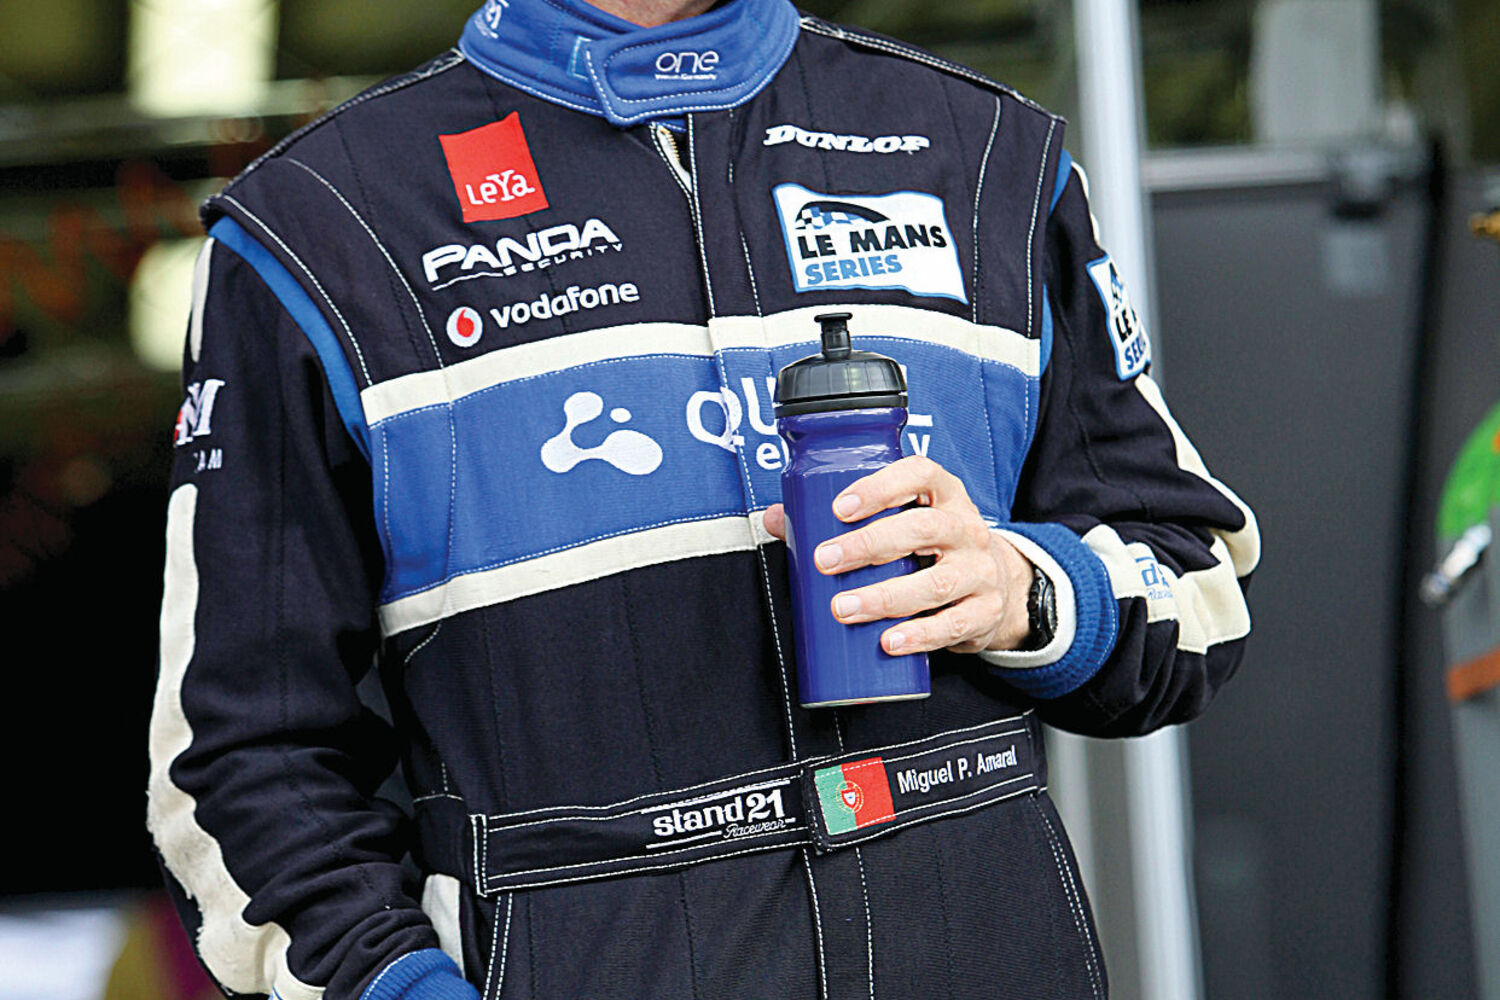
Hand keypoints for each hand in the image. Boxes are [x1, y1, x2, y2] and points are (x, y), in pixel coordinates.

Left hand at [763, 455, 1034, 655]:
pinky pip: (952, 624)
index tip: (839, 507)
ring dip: (885, 596)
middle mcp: (967, 529)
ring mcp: (980, 572)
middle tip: (825, 560)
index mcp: (945, 496)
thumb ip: (841, 520)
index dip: (880, 487)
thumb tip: (777, 519)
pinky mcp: (983, 612)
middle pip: (924, 529)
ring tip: (843, 609)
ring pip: (937, 582)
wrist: (998, 588)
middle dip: (870, 545)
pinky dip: (919, 635)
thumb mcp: (901, 524)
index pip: (921, 474)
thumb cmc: (933, 549)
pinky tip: (890, 641)